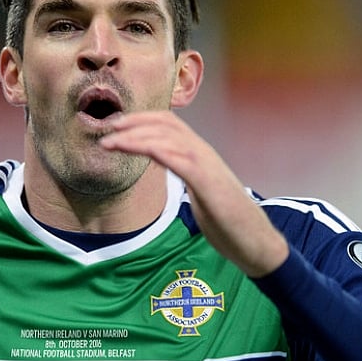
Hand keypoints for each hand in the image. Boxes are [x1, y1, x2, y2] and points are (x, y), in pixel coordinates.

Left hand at [99, 111, 288, 276]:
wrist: (255, 240)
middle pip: (165, 124)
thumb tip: (164, 164)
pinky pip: (179, 159)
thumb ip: (184, 172)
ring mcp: (207, 165)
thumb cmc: (228, 219)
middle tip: (106, 129)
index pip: (169, 123)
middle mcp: (203, 152)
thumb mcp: (201, 189)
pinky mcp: (208, 182)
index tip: (116, 125)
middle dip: (133, 123)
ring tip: (110, 143)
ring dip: (135, 137)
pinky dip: (155, 150)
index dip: (140, 119)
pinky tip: (137, 150)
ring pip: (167, 138)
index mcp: (200, 153)